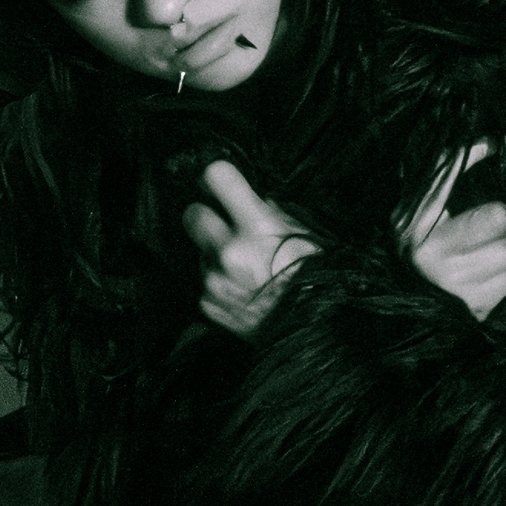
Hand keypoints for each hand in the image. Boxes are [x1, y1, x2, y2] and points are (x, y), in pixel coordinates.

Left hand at [182, 159, 320, 337]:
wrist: (312, 328)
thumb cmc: (314, 279)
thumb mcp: (304, 235)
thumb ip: (273, 213)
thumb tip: (257, 201)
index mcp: (256, 226)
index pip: (216, 176)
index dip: (215, 177)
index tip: (218, 185)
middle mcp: (228, 250)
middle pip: (191, 214)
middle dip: (204, 216)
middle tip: (221, 225)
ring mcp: (214, 280)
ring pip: (199, 253)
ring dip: (215, 256)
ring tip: (244, 270)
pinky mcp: (207, 306)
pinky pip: (203, 285)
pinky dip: (218, 285)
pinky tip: (241, 291)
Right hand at [399, 141, 505, 322]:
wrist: (403, 301)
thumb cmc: (416, 241)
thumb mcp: (417, 205)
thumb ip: (446, 170)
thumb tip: (490, 142)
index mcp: (415, 227)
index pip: (453, 180)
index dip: (479, 159)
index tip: (490, 148)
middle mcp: (433, 258)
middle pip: (500, 219)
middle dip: (499, 221)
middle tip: (485, 225)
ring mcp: (454, 287)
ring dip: (502, 250)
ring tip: (481, 253)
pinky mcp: (474, 309)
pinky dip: (502, 275)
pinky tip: (482, 274)